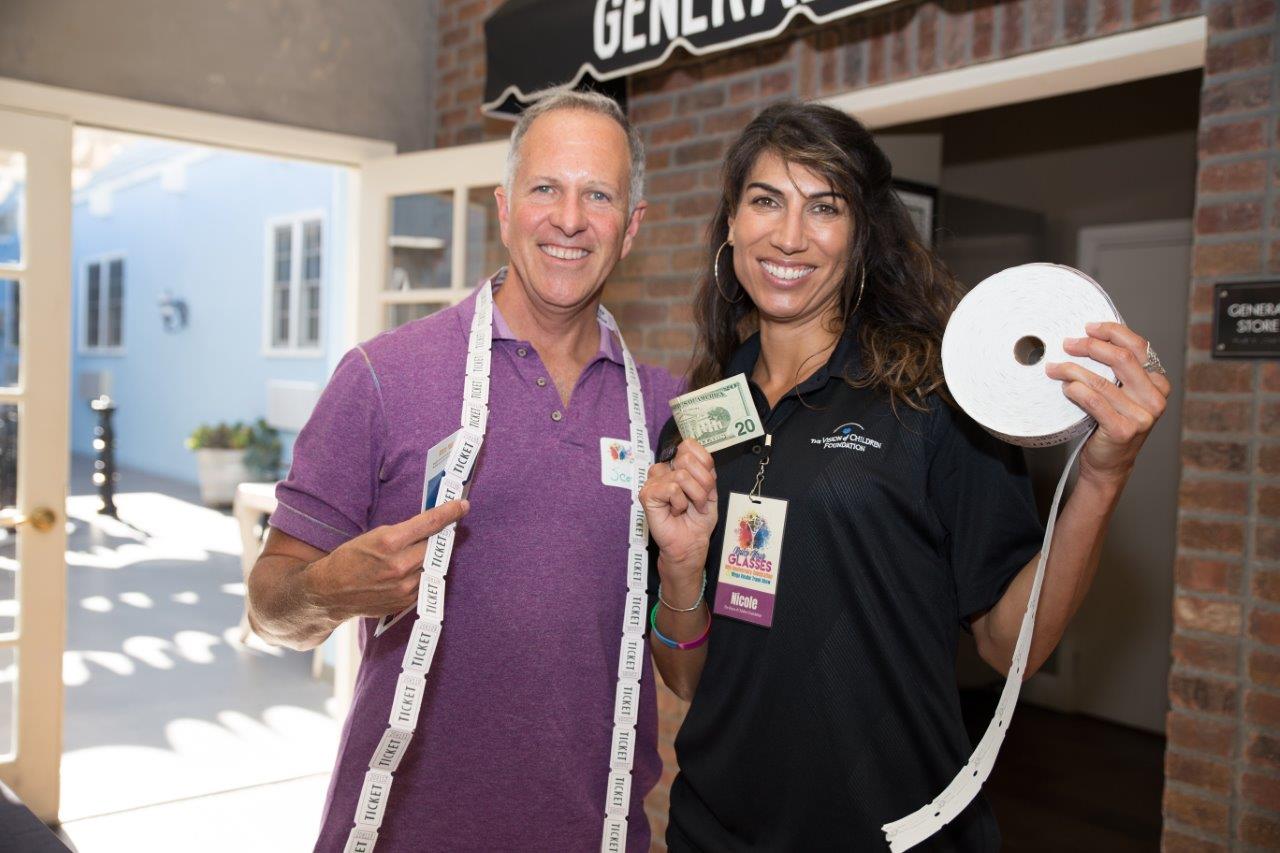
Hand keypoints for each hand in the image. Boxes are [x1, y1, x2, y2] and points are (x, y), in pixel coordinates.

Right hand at [303, 499, 469, 619]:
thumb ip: (403, 531)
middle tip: (441, 532)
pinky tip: (411, 570)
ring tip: (419, 553)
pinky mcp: (405, 601)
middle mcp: (400, 564)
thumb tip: (430, 524)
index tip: (462, 506)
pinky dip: (423, 574)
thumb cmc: (349, 558)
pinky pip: (424, 582)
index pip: (430, 523)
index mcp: (389, 541)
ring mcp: (404, 585)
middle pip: (435, 545)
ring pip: (432, 565)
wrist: (330, 592)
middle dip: (439, 537)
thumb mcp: (373, 535)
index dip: (450, 512)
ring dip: (430, 557)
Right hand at [640, 439, 717, 587]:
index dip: (704, 463)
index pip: (689, 445)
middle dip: (702, 483)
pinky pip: (672, 489)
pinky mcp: (647, 494)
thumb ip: (706, 470)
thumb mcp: (711, 490)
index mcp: (677, 465)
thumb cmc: (698, 519)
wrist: (691, 543)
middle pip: (687, 458)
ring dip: (694, 496)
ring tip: (688, 508)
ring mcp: (653, 481)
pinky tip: (675, 512)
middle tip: (699, 501)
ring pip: (682, 475)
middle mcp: (663, 469)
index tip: (707, 485)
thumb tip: (696, 454)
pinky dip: (680, 503)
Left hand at [1046, 321, 1170, 485]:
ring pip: (1102, 381)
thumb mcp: (1120, 393)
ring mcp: (1142, 416)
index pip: (1138, 347)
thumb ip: (1115, 370)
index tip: (1088, 328)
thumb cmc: (1110, 424)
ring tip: (1055, 368)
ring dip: (1073, 370)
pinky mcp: (1124, 430)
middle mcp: (1155, 398)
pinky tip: (1066, 387)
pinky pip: (1094, 401)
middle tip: (1067, 344)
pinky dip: (1076, 390)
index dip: (1111, 332)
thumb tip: (1087, 338)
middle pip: (1121, 359)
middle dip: (1090, 346)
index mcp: (1158, 383)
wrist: (1109, 464)